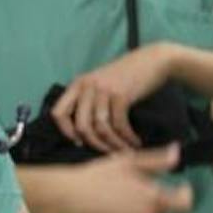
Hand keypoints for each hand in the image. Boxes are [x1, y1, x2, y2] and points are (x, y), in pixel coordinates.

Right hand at [44, 146, 193, 212]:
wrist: (69, 199)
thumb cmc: (97, 177)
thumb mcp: (129, 162)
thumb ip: (158, 161)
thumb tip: (178, 154)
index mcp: (152, 198)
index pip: (184, 204)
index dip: (184, 196)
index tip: (179, 189)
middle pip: (161, 210)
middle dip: (152, 201)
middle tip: (129, 189)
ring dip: (137, 212)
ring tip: (114, 200)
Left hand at [51, 45, 179, 151]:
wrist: (153, 60)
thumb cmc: (128, 76)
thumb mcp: (102, 83)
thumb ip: (90, 101)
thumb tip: (84, 132)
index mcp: (78, 84)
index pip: (59, 113)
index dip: (66, 131)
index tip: (79, 142)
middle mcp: (87, 86)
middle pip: (81, 125)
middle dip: (94, 144)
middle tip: (107, 152)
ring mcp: (103, 90)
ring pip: (101, 128)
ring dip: (113, 144)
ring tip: (124, 151)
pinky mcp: (121, 95)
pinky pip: (119, 124)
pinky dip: (127, 137)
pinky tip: (134, 142)